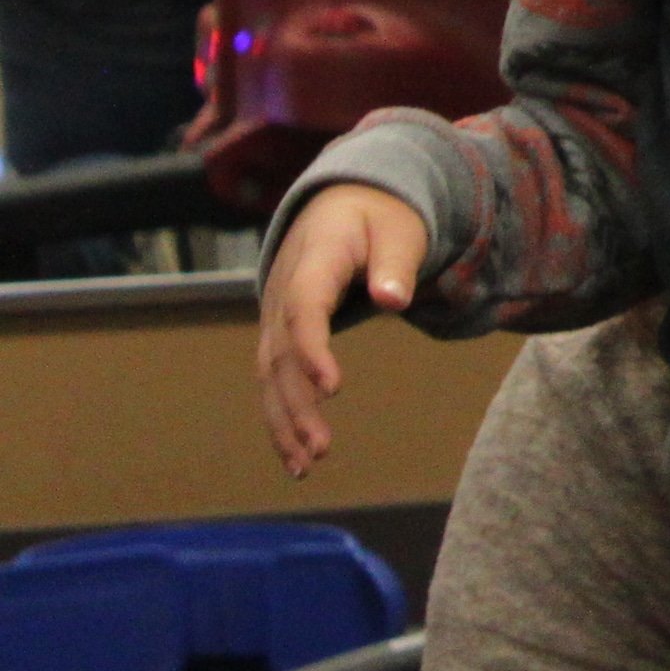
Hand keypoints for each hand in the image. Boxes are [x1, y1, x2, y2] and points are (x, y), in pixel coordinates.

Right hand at [257, 185, 430, 475]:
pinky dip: (281, 417)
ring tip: (306, 465)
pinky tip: (296, 458)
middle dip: (296, 404)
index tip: (332, 388)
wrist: (344, 205)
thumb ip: (395, 263)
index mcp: (313, 261)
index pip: (304, 309)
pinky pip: (273, 380)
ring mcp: (275, 316)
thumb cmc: (381, 217)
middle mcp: (282, 293)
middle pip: (280, 354)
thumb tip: (393, 299)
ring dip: (283, 422)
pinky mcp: (279, 336)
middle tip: (322, 447)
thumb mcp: (399, 229)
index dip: (312, 349)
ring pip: (269, 376)